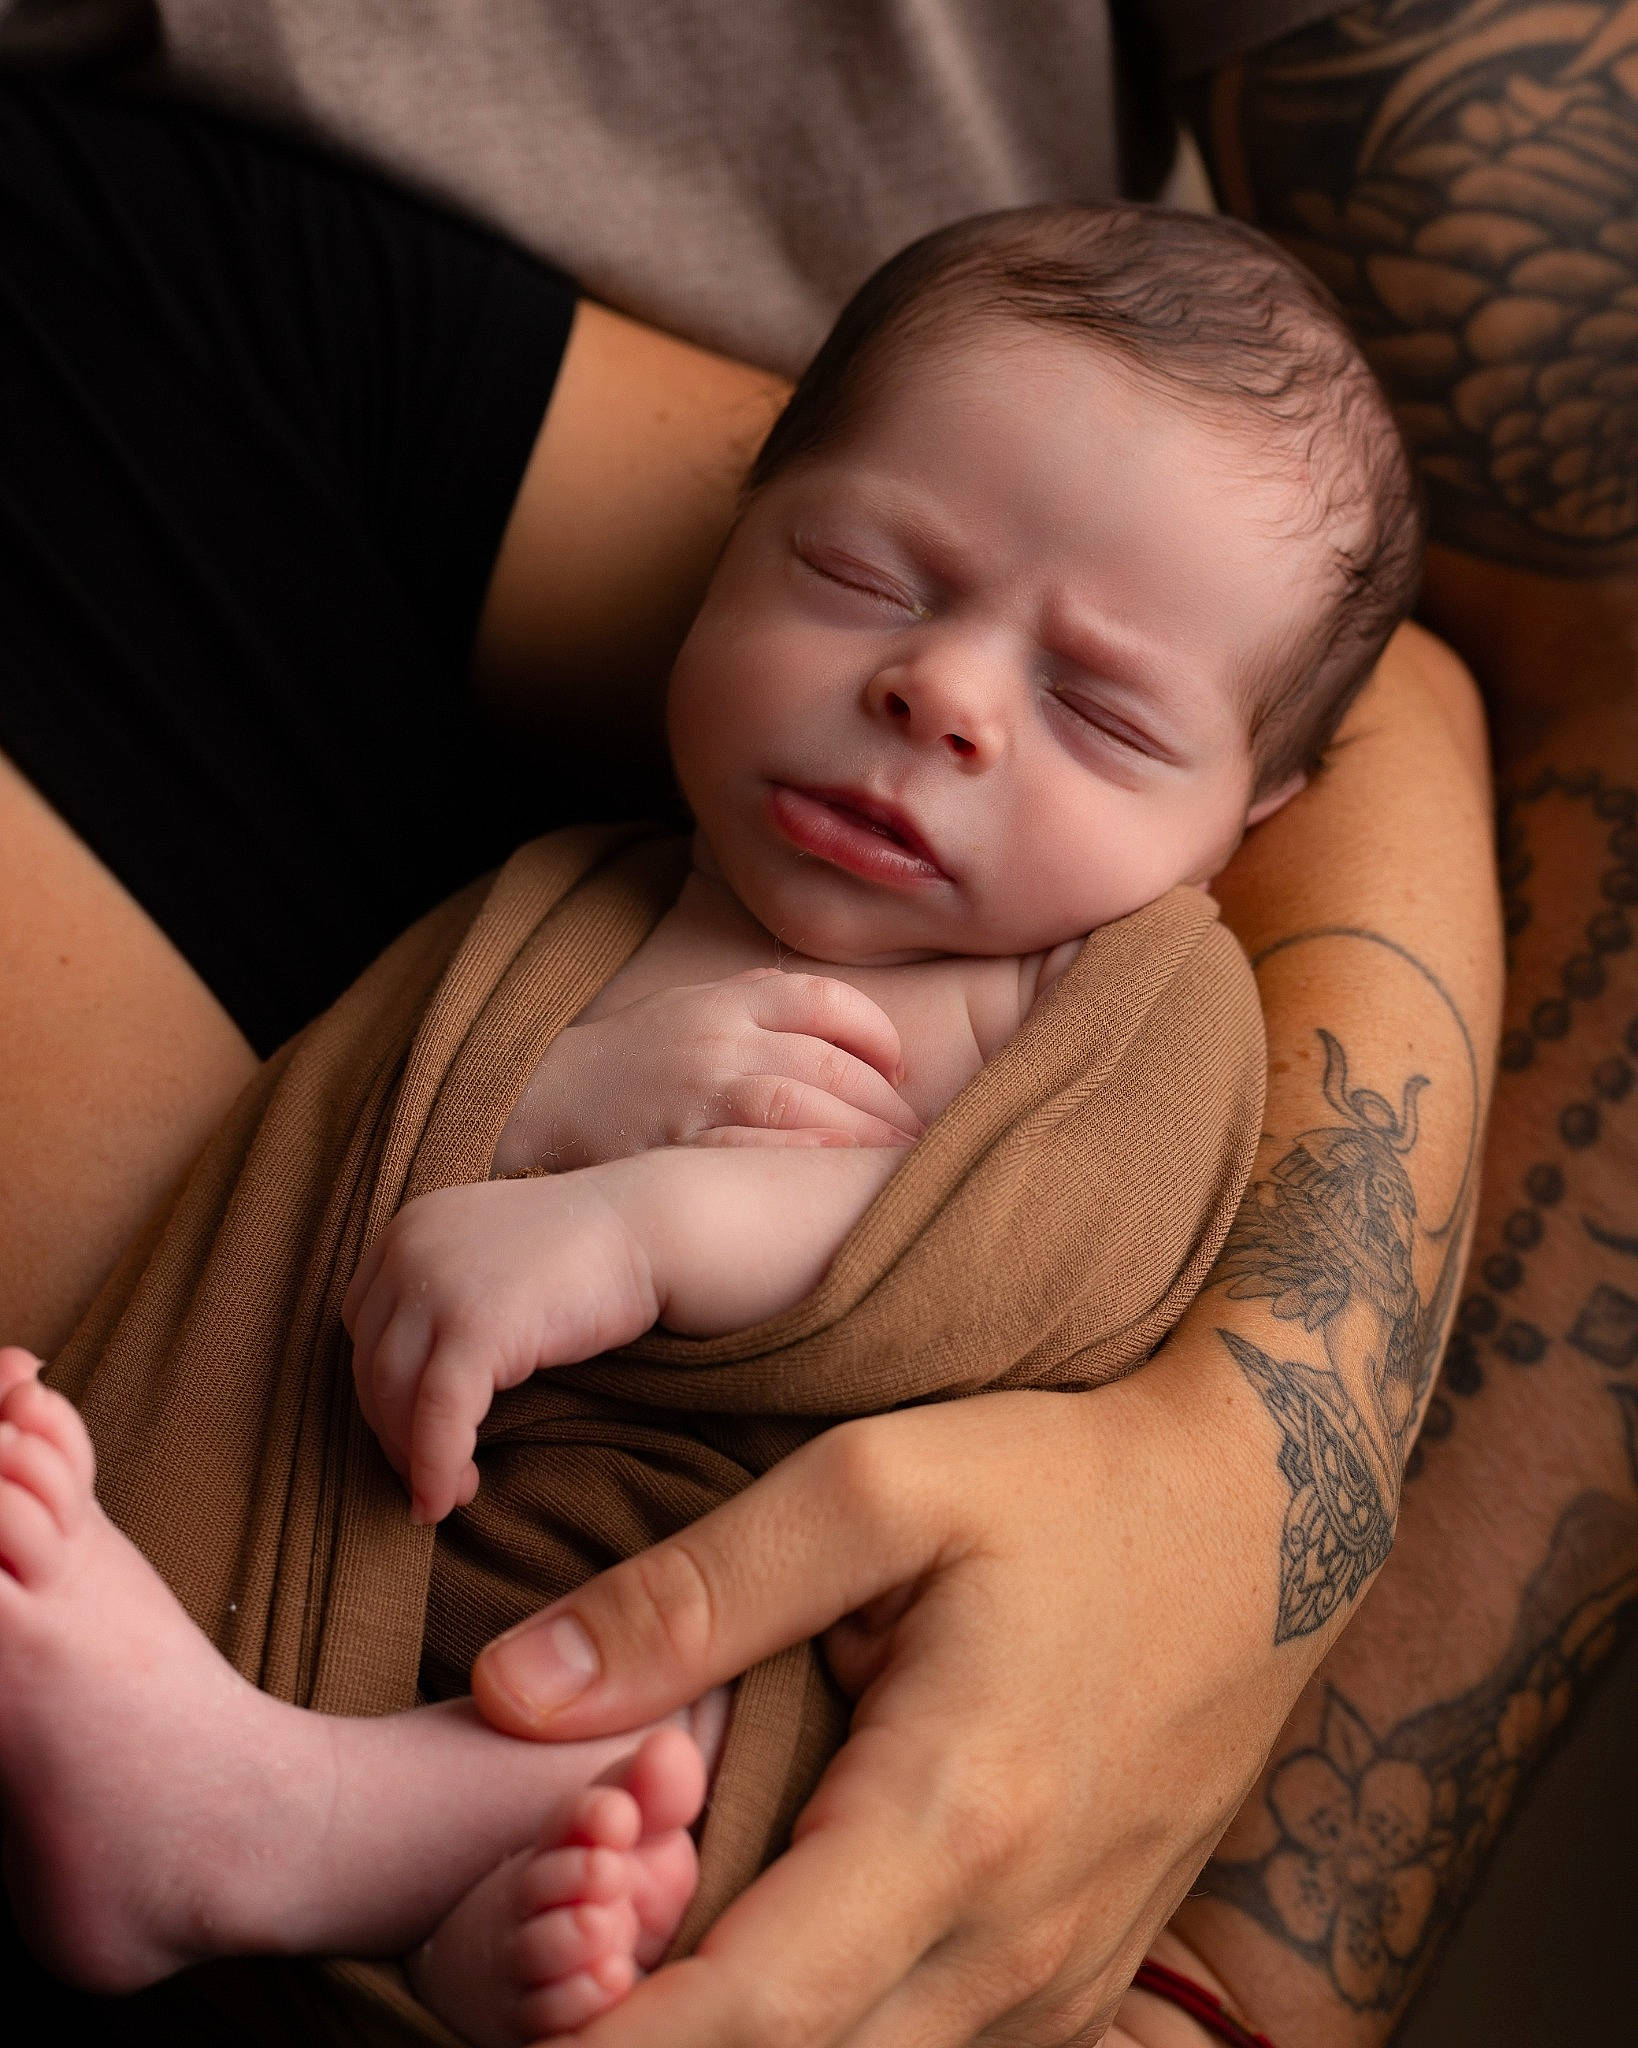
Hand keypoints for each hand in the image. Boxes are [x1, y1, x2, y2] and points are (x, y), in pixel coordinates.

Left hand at [342, 1177, 658, 1523]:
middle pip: (371, 1365)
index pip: (365, 1329)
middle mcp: (408, 1249)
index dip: (383, 1393)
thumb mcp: (491, 1262)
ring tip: (448, 1496)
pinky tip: (448, 1500)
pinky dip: (436, 1466)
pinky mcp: (475, 1323)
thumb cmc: (587, 1254)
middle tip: (431, 1479)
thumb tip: (410, 1392)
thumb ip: (442, 1298)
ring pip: (394, 1395)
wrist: (654, 1229)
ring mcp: (437, 1283)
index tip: (415, 1434)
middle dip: (395, 1433)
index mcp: (407, 1230)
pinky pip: (439, 1414)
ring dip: (414, 1459)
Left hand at [469, 1349, 1299, 2047]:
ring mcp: (1061, 1973)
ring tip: (645, 1945)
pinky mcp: (1081, 1969)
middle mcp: (1015, 1938)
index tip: (514, 2038)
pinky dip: (832, 2030)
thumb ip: (693, 1594)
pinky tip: (771, 1947)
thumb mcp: (875, 1484)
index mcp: (954, 1817)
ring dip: (744, 2040)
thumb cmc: (1066, 1484)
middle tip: (560, 1958)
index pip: (750, 2018)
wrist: (1265, 1517)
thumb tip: (512, 1691)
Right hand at [491, 969, 921, 1174]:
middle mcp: (720, 1038)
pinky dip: (808, 1167)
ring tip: (894, 1170)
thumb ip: (763, 1007)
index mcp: (727, 997)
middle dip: (886, 1107)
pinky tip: (834, 1186)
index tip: (897, 1069)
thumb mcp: (693, 1007)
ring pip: (808, 1110)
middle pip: (832, 1066)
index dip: (876, 1035)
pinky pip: (761, 1155)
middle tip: (917, 1139)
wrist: (538, 1102)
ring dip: (863, 1143)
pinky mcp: (682, 1145)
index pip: (826, 1001)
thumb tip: (852, 1031)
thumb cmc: (632, 1063)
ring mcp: (701, 1092)